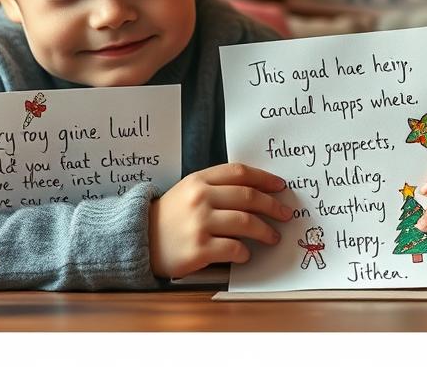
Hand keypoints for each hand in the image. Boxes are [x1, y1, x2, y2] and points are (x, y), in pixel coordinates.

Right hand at [148, 163, 291, 278]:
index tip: (281, 187)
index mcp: (199, 180)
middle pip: (249, 197)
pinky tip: (247, 254)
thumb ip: (217, 186)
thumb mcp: (188, 191)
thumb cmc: (170, 216)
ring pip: (246, 223)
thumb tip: (258, 192)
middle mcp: (200, 198)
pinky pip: (234, 248)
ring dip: (266, 231)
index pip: (240, 173)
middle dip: (273, 206)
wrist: (140, 239)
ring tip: (273, 237)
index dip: (265, 178)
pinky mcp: (199, 248)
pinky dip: (245, 252)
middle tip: (286, 215)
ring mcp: (199, 223)